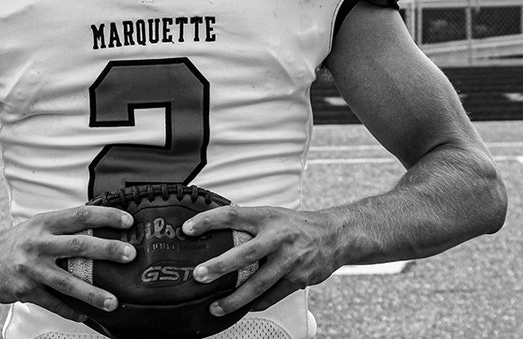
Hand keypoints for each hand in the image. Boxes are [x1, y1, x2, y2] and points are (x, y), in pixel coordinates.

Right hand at [0, 205, 136, 321]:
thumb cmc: (20, 241)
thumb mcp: (40, 225)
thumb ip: (66, 226)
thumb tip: (103, 226)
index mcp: (46, 223)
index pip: (80, 215)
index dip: (105, 216)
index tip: (127, 221)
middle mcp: (40, 243)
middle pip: (78, 245)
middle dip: (107, 250)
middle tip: (129, 255)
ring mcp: (32, 267)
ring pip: (67, 281)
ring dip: (92, 293)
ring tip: (113, 301)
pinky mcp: (25, 290)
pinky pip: (53, 302)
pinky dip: (70, 310)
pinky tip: (85, 314)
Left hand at [182, 206, 342, 316]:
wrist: (335, 236)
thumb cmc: (296, 226)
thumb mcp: (271, 215)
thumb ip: (247, 222)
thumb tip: (212, 227)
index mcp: (267, 217)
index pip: (232, 215)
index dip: (208, 221)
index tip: (188, 229)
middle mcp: (278, 237)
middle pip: (245, 253)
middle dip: (220, 266)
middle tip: (199, 275)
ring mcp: (290, 259)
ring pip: (259, 283)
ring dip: (235, 298)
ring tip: (215, 307)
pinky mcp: (298, 278)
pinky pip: (272, 295)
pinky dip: (256, 304)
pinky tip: (243, 308)